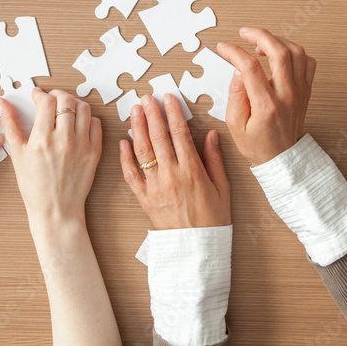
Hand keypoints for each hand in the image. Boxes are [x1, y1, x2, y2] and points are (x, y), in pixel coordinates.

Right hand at [0, 89, 101, 227]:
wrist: (56, 209)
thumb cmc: (34, 186)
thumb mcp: (17, 155)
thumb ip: (10, 124)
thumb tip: (3, 102)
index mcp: (42, 140)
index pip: (46, 101)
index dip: (40, 94)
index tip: (36, 96)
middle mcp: (64, 140)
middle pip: (66, 100)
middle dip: (57, 95)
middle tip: (50, 100)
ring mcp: (82, 145)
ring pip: (84, 108)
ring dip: (73, 103)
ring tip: (64, 110)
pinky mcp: (94, 151)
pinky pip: (96, 124)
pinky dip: (88, 118)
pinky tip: (77, 124)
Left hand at [119, 94, 229, 228]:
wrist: (196, 249)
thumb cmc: (213, 219)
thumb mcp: (222, 188)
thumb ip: (215, 159)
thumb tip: (211, 134)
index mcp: (192, 170)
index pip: (180, 134)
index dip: (172, 114)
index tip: (168, 99)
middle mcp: (171, 175)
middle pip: (159, 138)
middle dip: (152, 115)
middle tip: (147, 98)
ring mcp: (155, 187)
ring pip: (143, 152)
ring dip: (137, 129)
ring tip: (134, 111)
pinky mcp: (144, 199)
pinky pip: (131, 175)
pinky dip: (125, 158)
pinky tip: (123, 142)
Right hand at [217, 28, 317, 165]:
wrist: (283, 159)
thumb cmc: (257, 145)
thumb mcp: (234, 125)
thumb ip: (235, 94)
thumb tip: (238, 69)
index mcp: (266, 105)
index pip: (250, 67)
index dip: (234, 52)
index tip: (224, 48)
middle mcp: (287, 95)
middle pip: (279, 52)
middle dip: (260, 35)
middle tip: (244, 33)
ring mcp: (300, 92)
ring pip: (297, 52)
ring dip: (278, 41)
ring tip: (261, 44)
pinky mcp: (306, 90)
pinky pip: (308, 62)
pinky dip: (294, 52)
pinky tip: (280, 55)